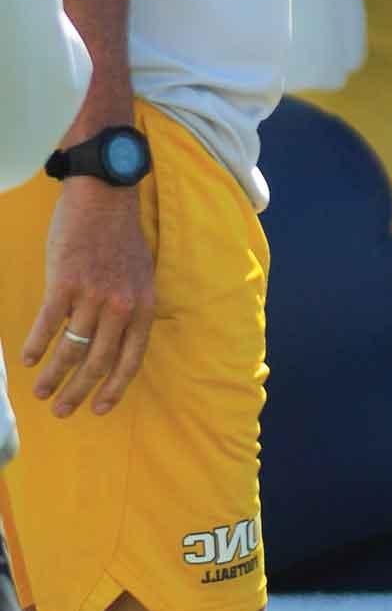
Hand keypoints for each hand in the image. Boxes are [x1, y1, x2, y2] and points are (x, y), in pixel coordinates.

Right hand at [23, 177, 155, 417]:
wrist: (105, 200)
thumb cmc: (120, 240)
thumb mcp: (140, 277)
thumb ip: (130, 310)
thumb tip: (113, 344)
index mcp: (143, 306)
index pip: (131, 359)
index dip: (114, 388)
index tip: (99, 409)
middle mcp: (121, 305)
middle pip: (98, 362)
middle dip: (78, 392)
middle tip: (62, 410)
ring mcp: (93, 294)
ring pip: (71, 349)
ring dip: (53, 376)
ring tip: (41, 392)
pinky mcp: (65, 282)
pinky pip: (48, 324)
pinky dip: (36, 346)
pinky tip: (29, 359)